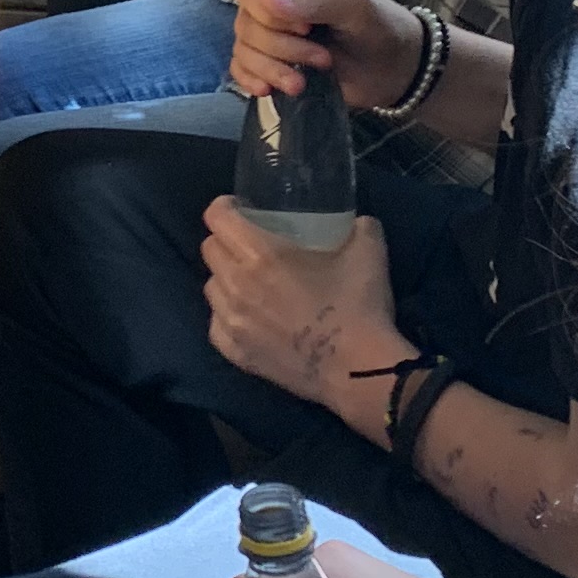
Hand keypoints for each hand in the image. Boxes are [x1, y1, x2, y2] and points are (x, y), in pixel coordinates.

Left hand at [201, 189, 408, 401]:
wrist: (358, 370)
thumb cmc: (358, 306)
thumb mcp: (368, 252)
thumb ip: (361, 227)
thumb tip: (359, 222)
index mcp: (260, 254)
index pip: (217, 218)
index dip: (223, 207)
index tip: (237, 207)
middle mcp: (236, 285)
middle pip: (209, 250)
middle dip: (224, 240)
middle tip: (248, 243)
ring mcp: (232, 322)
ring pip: (210, 287)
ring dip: (224, 278)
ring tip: (247, 281)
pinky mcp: (236, 354)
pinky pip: (216, 326)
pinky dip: (226, 315)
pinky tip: (246, 316)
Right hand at [228, 0, 416, 109]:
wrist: (392, 68)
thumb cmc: (377, 26)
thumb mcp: (354, 6)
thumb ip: (315, 0)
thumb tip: (270, 3)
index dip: (268, 12)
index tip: (305, 28)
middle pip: (246, 24)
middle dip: (282, 48)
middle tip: (323, 58)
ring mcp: (267, 32)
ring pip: (243, 50)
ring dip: (273, 70)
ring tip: (303, 83)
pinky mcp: (266, 62)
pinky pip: (240, 69)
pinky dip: (252, 81)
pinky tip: (270, 90)